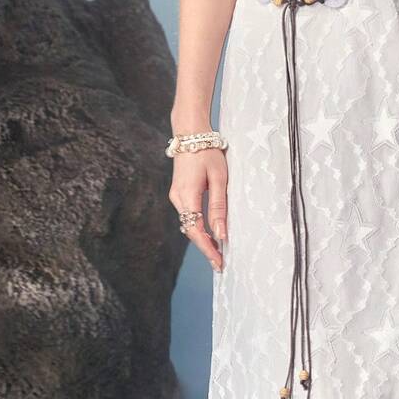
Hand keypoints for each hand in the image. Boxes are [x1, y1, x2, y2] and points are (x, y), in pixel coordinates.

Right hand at [168, 148, 227, 270]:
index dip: (208, 249)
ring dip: (203, 240)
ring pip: (189, 224)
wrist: (191, 133)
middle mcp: (178, 199)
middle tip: (221, 264)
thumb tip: (221, 234)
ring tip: (218, 253)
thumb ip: (219, 208)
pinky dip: (199, 228)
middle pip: (191, 231)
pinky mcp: (180, 193)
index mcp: (187, 196)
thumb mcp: (219, 179)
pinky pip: (189, 216)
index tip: (219, 262)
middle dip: (206, 249)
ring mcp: (177, 196)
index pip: (197, 231)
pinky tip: (210, 235)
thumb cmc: (208, 153)